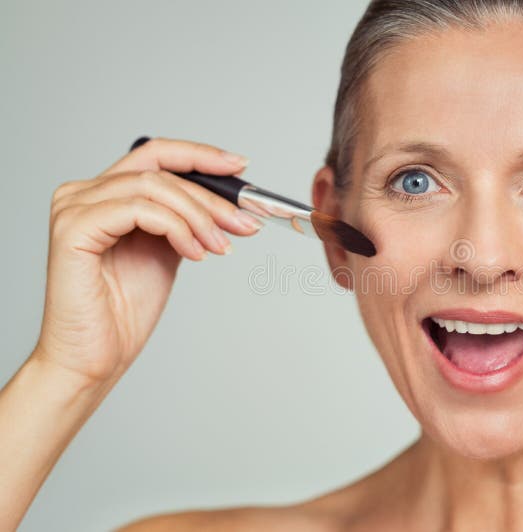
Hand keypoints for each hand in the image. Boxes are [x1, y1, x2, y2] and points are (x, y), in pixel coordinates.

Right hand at [33, 137, 262, 384]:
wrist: (94, 358)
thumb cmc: (123, 312)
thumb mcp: (166, 252)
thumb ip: (183, 221)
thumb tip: (227, 203)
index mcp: (103, 195)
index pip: (155, 154)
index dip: (200, 155)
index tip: (240, 167)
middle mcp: (83, 194)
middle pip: (160, 169)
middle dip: (211, 196)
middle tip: (245, 222)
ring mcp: (74, 208)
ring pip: (154, 187)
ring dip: (199, 216)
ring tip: (220, 247)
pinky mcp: (73, 229)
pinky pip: (139, 210)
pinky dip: (176, 228)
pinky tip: (194, 254)